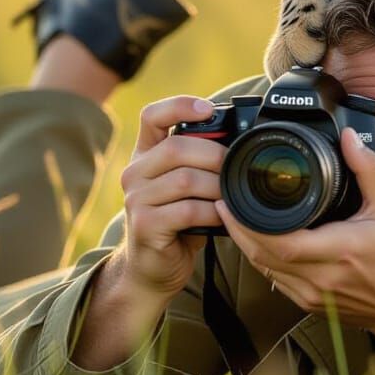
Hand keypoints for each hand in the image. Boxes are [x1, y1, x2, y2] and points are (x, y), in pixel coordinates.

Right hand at [118, 95, 225, 296]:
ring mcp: (136, 199)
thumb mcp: (186, 188)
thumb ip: (199, 164)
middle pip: (177, 147)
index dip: (180, 106)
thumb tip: (240, 144)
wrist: (152, 268)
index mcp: (144, 156)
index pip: (152, 116)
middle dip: (215, 155)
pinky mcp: (145, 225)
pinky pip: (187, 210)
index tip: (208, 108)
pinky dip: (212, 212)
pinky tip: (221, 217)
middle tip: (236, 167)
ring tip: (231, 195)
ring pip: (185, 179)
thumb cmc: (177, 223)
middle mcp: (134, 173)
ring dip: (217, 187)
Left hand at [215, 127, 374, 342]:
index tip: (234, 202)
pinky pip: (273, 280)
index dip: (250, 225)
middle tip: (224, 203)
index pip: (282, 242)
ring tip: (233, 217)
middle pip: (262, 256)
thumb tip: (350, 139)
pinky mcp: (307, 303)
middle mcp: (322, 277)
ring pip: (263, 269)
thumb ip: (370, 169)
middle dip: (238, 230)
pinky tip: (254, 240)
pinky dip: (260, 259)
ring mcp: (312, 294)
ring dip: (245, 244)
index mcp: (341, 251)